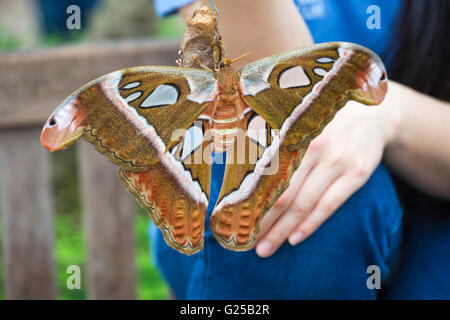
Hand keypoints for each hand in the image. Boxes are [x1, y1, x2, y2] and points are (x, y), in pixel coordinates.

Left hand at [255, 89, 399, 257]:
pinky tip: (294, 239)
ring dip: (283, 230)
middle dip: (265, 223)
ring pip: (305, 204)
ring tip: (266, 248)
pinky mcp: (358, 174)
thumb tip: (239, 156)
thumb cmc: (324, 123)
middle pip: (284, 195)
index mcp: (295, 136)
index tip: (238, 222)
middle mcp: (317, 149)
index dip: (253, 202)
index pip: (268, 177)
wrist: (372, 114)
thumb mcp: (300, 124)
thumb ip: (274, 140)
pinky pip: (330, 205)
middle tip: (249, 244)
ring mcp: (339, 162)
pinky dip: (310, 224)